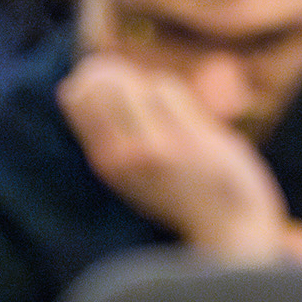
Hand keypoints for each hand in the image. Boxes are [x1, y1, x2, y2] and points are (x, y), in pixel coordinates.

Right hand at [58, 55, 289, 262]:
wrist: (229, 228)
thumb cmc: (180, 193)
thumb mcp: (126, 171)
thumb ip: (106, 131)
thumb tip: (72, 85)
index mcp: (105, 162)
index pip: (77, 96)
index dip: (93, 76)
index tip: (112, 80)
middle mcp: (122, 154)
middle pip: (107, 81)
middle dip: (123, 72)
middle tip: (146, 94)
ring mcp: (155, 145)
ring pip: (145, 83)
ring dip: (158, 87)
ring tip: (172, 117)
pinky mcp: (188, 138)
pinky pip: (172, 90)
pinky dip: (181, 96)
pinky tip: (193, 123)